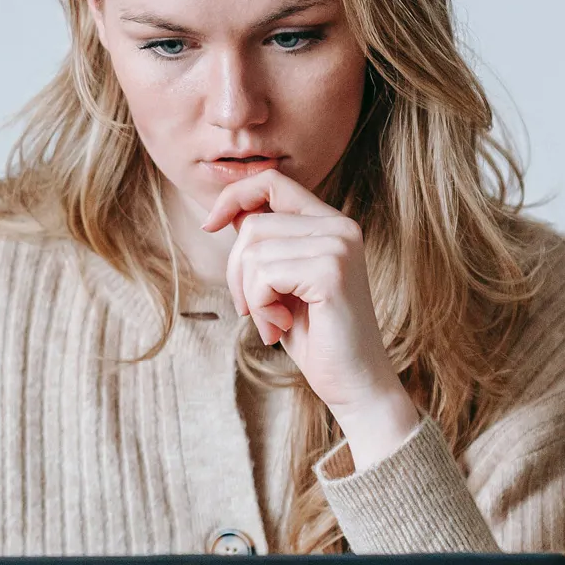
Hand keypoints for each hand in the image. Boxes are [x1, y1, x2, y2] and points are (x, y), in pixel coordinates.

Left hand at [200, 169, 419, 467]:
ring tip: (274, 322)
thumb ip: (266, 245)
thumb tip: (230, 213)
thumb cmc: (315, 337)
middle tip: (254, 310)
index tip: (210, 226)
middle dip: (237, 271)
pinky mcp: (331, 270)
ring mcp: (338, 245)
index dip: (234, 196)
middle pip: (253, 224)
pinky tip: (280, 327)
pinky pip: (263, 274)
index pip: (272, 181)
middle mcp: (340, 226)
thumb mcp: (281, 282)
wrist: (354, 383)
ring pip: (253, 250)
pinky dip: (260, 306)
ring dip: (250, 295)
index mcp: (330, 224)